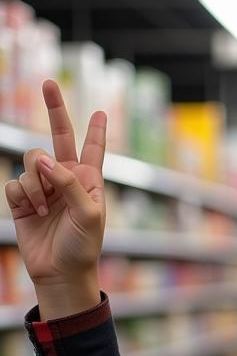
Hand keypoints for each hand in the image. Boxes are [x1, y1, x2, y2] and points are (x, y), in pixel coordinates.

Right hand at [3, 80, 106, 288]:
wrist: (61, 272)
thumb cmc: (82, 245)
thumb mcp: (87, 214)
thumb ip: (68, 183)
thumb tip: (43, 159)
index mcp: (89, 181)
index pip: (93, 150)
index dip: (96, 131)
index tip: (102, 111)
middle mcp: (66, 178)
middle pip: (58, 137)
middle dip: (54, 110)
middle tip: (48, 83)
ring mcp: (43, 186)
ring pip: (31, 161)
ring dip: (36, 183)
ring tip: (45, 208)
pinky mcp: (22, 198)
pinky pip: (15, 182)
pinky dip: (24, 196)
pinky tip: (33, 212)